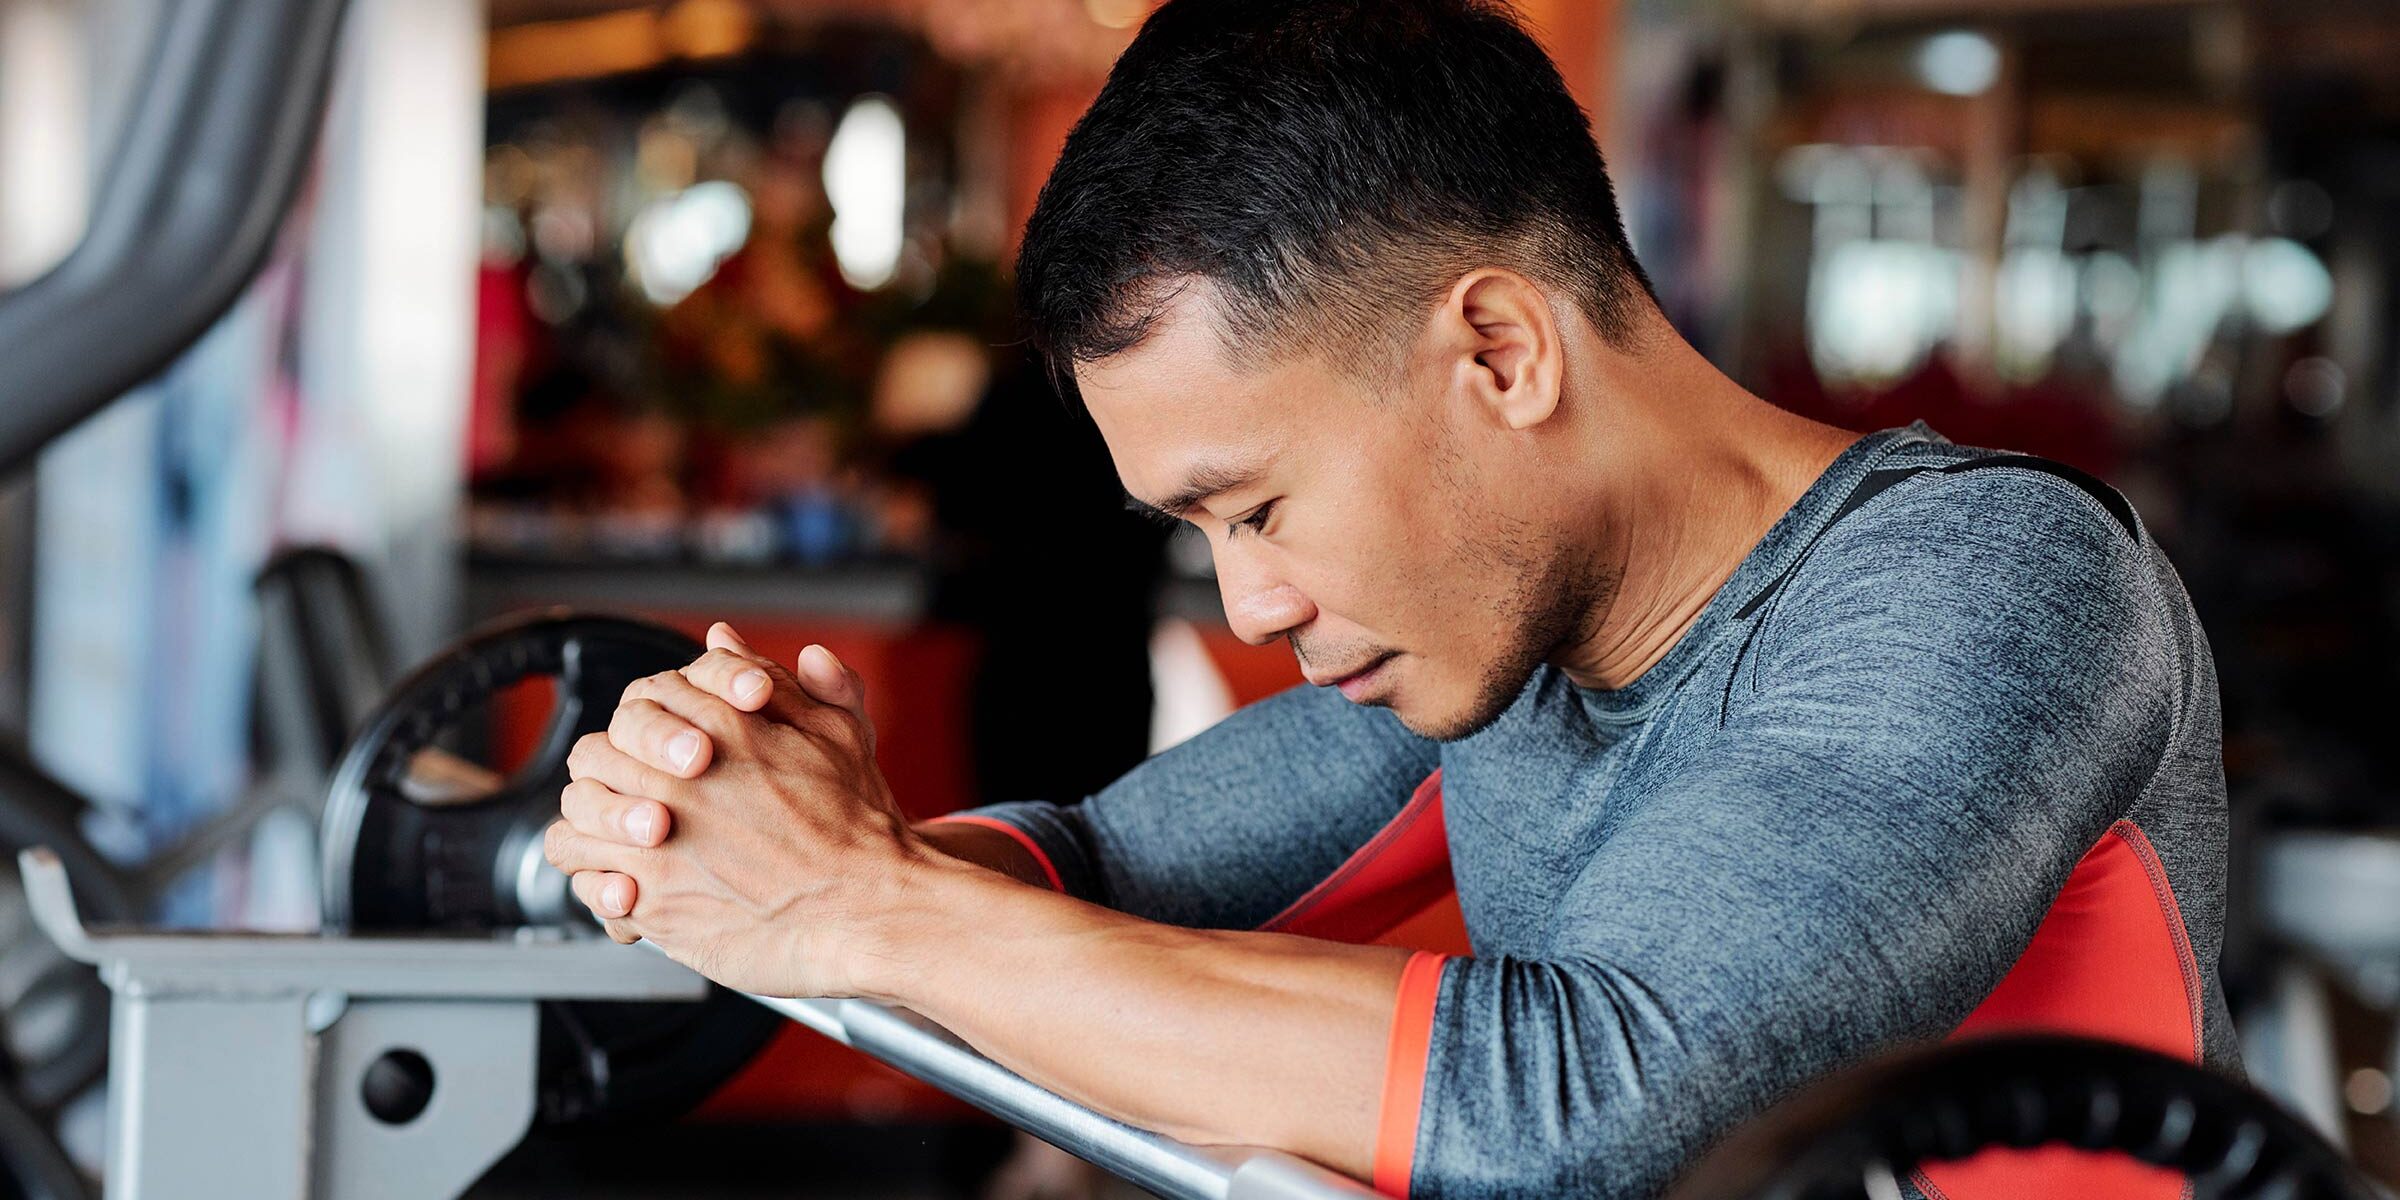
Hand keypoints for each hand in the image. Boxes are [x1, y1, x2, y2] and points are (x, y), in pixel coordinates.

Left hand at [541, 623, 918, 996]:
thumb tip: (727, 636)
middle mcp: (678, 783)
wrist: (868, 910)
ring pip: (577, 819)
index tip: (667, 752)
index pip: (642, 702)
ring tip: (622, 840)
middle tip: (636, 794)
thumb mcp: (839, 732)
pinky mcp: (652, 903)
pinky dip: (600, 885)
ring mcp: (657, 844)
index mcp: (720, 730)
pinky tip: (630, 888)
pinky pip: (589, 884)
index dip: (649, 724)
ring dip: (592, 825)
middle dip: (609, 770)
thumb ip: (783, 681)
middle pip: (595, 755)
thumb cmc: (859, 827)